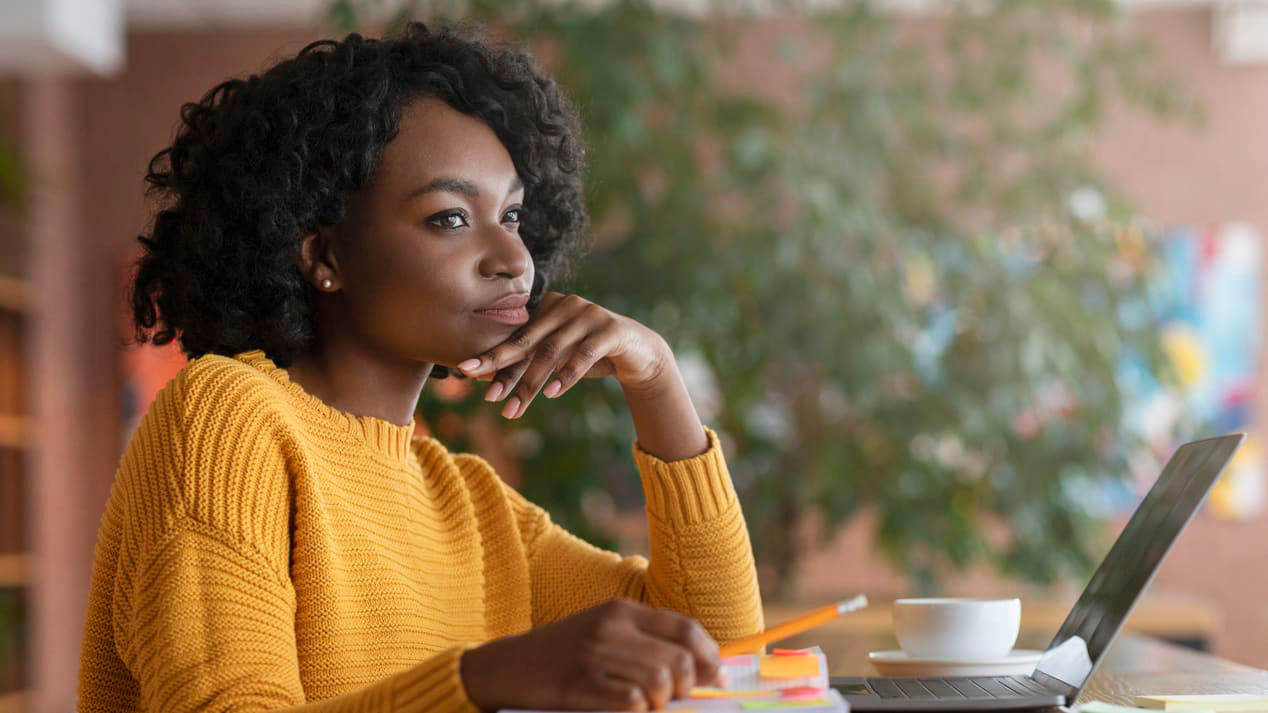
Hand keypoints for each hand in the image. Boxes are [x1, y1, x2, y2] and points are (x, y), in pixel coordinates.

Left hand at [456, 292, 671, 418]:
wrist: (639, 352)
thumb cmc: (591, 355)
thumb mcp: (559, 357)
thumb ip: (530, 361)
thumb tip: (487, 380)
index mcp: (550, 305)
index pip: (519, 336)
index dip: (495, 358)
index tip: (468, 374)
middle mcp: (567, 304)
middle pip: (529, 340)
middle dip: (502, 367)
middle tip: (483, 390)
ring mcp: (590, 314)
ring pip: (553, 351)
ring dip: (531, 383)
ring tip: (514, 408)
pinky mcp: (612, 329)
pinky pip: (584, 354)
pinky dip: (567, 375)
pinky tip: (552, 393)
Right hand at [460, 599, 722, 711]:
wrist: (506, 666)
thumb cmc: (564, 655)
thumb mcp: (604, 634)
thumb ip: (648, 644)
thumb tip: (706, 671)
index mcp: (622, 610)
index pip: (686, 629)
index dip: (709, 657)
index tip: (714, 679)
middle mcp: (611, 626)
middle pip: (677, 661)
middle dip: (685, 689)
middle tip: (672, 701)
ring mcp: (594, 653)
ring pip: (658, 683)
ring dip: (660, 704)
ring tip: (647, 706)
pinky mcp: (577, 682)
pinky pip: (630, 702)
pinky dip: (636, 711)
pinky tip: (625, 709)